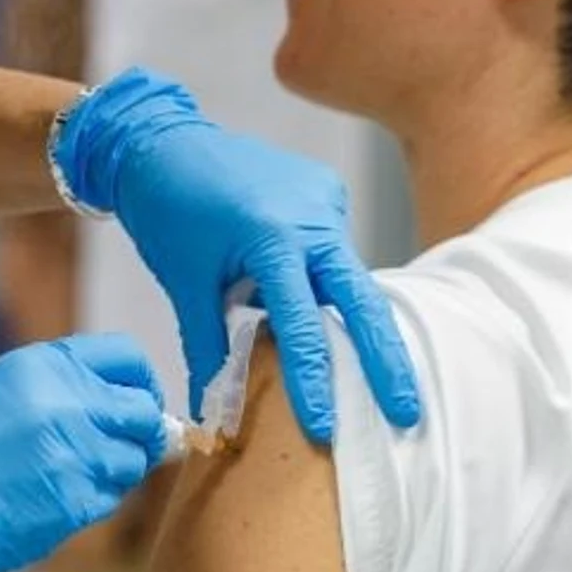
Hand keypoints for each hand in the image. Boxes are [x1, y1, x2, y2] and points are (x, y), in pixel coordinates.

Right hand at [0, 335, 165, 571]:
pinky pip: (111, 498)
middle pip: (143, 410)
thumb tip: (132, 408)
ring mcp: (72, 451)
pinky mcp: (72, 499)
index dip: (141, 384)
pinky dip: (94, 502)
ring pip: (134, 460)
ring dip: (115, 472)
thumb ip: (66, 391)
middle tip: (120, 449)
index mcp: (44, 366)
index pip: (128, 358)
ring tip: (71, 477)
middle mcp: (64, 401)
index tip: (137, 405)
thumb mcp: (5, 393)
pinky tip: (56, 501)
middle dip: (139, 432)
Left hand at [55, 68, 422, 441]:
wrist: (163, 141)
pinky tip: (311, 292)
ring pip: (349, 276)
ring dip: (354, 323)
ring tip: (369, 371)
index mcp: (274, 240)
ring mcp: (327, 200)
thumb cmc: (169, 212)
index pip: (302, 327)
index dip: (314, 383)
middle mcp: (314, 217)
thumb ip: (207, 348)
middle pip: (362, 300)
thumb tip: (215, 411)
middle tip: (408, 413)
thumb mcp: (186, 285)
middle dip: (386, 360)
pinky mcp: (328, 192)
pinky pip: (335, 251)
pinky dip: (328, 283)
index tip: (326, 430)